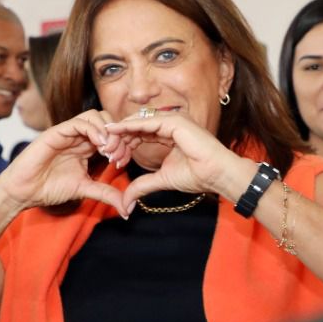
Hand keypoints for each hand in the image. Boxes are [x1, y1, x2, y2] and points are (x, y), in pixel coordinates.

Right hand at [0, 110, 129, 213]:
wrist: (24, 191)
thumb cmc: (49, 188)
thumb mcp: (85, 189)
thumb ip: (106, 194)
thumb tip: (127, 208)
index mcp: (86, 147)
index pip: (111, 134)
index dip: (121, 144)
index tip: (123, 162)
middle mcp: (78, 136)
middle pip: (106, 120)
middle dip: (117, 135)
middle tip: (117, 155)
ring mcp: (68, 132)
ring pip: (94, 116)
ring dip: (107, 131)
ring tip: (108, 151)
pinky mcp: (56, 132)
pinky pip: (79, 122)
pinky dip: (93, 130)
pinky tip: (99, 145)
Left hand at [101, 113, 254, 215]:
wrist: (216, 174)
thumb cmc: (197, 175)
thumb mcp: (162, 180)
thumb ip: (143, 185)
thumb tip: (126, 201)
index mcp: (169, 134)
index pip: (140, 134)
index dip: (125, 144)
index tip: (112, 158)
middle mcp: (170, 124)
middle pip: (137, 127)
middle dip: (120, 139)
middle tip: (105, 151)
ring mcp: (173, 120)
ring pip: (138, 122)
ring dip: (121, 133)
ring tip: (107, 143)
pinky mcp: (174, 121)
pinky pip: (146, 122)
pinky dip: (130, 126)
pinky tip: (116, 131)